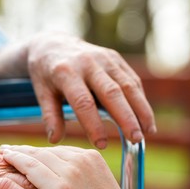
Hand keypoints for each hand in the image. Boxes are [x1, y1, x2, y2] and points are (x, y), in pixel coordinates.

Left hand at [26, 32, 155, 146]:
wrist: (52, 44)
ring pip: (127, 85)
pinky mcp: (114, 57)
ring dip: (141, 109)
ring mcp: (104, 58)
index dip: (93, 124)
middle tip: (136, 139)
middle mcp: (88, 62)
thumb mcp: (42, 93)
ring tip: (147, 132)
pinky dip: (140, 99)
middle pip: (112, 92)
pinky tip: (145, 118)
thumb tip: (55, 140)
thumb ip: (50, 115)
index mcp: (66, 72)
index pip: (83, 101)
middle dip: (126, 117)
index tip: (101, 144)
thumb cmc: (45, 74)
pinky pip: (131, 79)